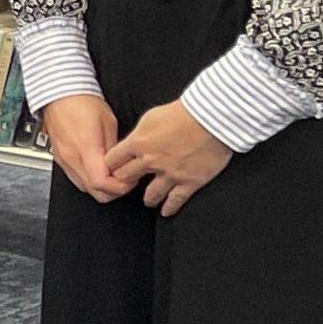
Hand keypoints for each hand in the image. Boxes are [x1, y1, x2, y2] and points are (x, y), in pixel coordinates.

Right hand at [39, 93, 131, 204]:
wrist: (60, 93)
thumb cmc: (83, 103)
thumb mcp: (109, 123)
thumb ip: (114, 150)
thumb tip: (121, 168)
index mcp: (86, 148)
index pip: (102, 183)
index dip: (120, 187)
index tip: (129, 179)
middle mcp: (72, 158)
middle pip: (94, 192)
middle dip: (113, 191)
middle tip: (124, 179)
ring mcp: (64, 160)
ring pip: (85, 188)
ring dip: (101, 186)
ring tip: (112, 173)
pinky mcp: (60, 159)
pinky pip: (76, 178)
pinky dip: (89, 179)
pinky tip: (97, 169)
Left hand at [105, 100, 233, 217]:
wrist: (211, 118)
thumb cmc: (182, 112)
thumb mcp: (150, 118)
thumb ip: (139, 134)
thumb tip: (132, 143)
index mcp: (137, 143)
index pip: (111, 161)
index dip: (110, 166)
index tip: (112, 170)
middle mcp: (150, 161)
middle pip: (126, 178)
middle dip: (125, 181)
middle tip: (128, 184)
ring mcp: (170, 173)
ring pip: (150, 194)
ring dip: (148, 198)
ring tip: (149, 201)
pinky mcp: (190, 181)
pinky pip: (175, 200)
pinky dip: (169, 207)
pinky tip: (166, 211)